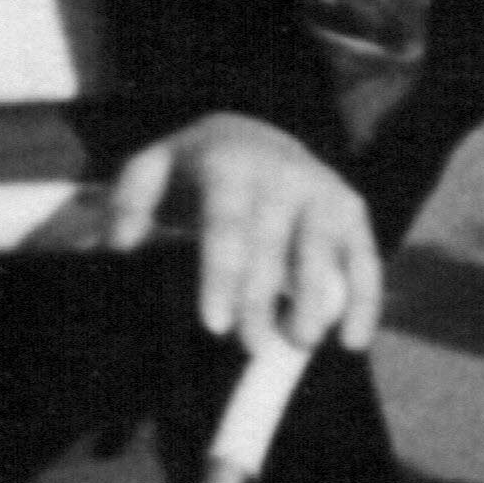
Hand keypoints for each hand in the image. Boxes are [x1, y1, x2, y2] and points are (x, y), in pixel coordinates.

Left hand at [92, 114, 382, 353]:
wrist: (255, 135)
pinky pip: (364, 257)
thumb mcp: (153, 169)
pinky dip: (364, 300)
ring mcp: (321, 190)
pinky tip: (352, 342)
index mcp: (229, 164)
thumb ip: (128, 202)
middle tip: (249, 347)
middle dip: (263, 300)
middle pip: (273, 246)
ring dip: (315, 301)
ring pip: (323, 251)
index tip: (215, 324)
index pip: (227, 225)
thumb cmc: (195, 170)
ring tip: (299, 343)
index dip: (223, 276)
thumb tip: (119, 244)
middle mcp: (281, 173)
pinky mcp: (350, 209)